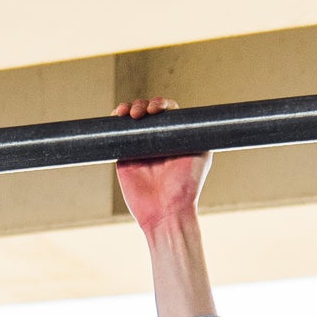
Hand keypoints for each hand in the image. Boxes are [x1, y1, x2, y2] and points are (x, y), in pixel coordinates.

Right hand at [113, 96, 211, 236]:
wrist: (166, 212)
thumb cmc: (186, 188)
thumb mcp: (201, 157)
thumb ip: (198, 134)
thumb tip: (194, 116)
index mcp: (175, 138)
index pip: (167, 112)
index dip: (160, 104)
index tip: (156, 109)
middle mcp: (158, 140)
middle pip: (148, 111)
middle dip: (142, 105)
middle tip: (140, 113)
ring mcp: (140, 147)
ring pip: (133, 119)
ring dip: (129, 108)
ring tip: (128, 114)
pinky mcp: (125, 156)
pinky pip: (118, 134)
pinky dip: (116, 121)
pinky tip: (116, 116)